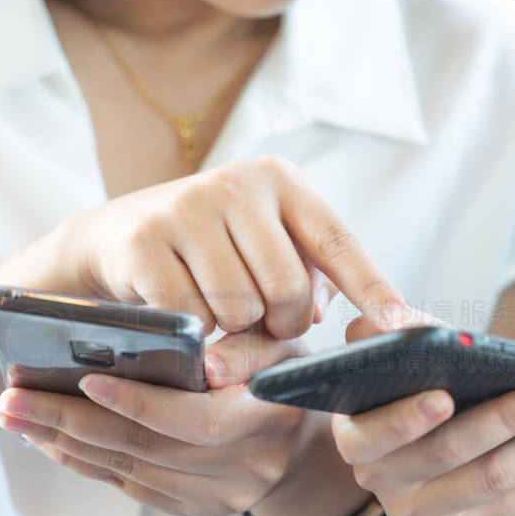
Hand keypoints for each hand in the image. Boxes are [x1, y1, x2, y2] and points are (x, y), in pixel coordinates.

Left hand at [0, 326, 311, 515]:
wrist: (300, 436)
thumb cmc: (280, 374)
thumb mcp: (278, 346)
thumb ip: (247, 346)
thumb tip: (204, 361)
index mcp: (268, 420)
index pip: (194, 421)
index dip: (138, 403)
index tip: (85, 378)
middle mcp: (245, 470)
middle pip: (145, 449)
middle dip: (72, 422)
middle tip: (12, 399)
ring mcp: (221, 497)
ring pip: (129, 471)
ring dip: (65, 443)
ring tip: (16, 416)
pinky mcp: (199, 510)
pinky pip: (131, 487)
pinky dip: (86, 462)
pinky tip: (50, 439)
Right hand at [48, 156, 404, 338]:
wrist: (115, 237)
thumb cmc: (210, 252)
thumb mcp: (263, 247)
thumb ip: (308, 275)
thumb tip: (333, 314)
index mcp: (280, 182)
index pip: (337, 241)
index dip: (371, 288)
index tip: (399, 325)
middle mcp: (237, 185)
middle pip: (289, 288)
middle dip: (284, 323)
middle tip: (270, 326)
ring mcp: (188, 208)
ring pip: (241, 307)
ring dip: (237, 330)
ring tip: (222, 314)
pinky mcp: (147, 240)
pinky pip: (193, 316)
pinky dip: (197, 334)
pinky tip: (186, 316)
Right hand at [330, 320, 514, 515]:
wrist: (435, 435)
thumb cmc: (416, 379)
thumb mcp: (395, 352)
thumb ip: (388, 332)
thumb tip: (395, 319)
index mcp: (356, 438)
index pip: (375, 435)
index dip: (406, 419)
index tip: (446, 396)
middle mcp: (383, 483)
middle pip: (450, 453)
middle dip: (509, 418)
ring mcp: (424, 514)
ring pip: (496, 480)